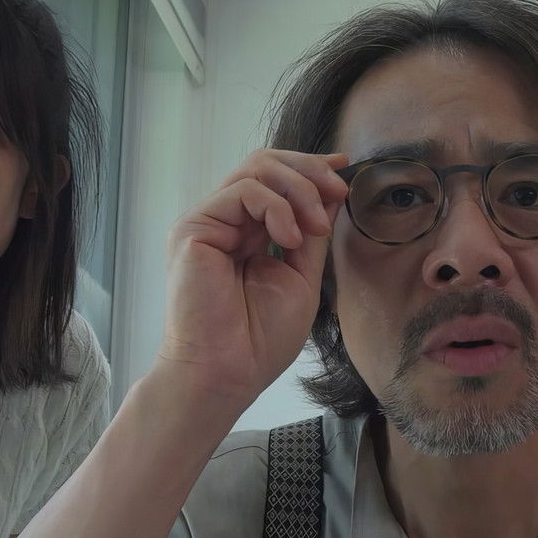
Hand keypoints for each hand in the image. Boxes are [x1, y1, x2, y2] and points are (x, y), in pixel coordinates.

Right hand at [154, 149, 348, 407]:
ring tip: (315, 227)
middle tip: (338, 190)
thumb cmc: (259, 340)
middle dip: (309, 171)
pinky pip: (242, 191)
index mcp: (246, 234)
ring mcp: (207, 223)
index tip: (345, 170)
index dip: (310, 168)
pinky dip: (276, 207)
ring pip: (255, 169)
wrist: (228, 373)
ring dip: (299, 189)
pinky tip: (290, 238)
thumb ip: (311, 234)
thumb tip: (330, 193)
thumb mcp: (301, 277)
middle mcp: (224, 223)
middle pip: (264, 164)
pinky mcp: (193, 228)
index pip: (274, 181)